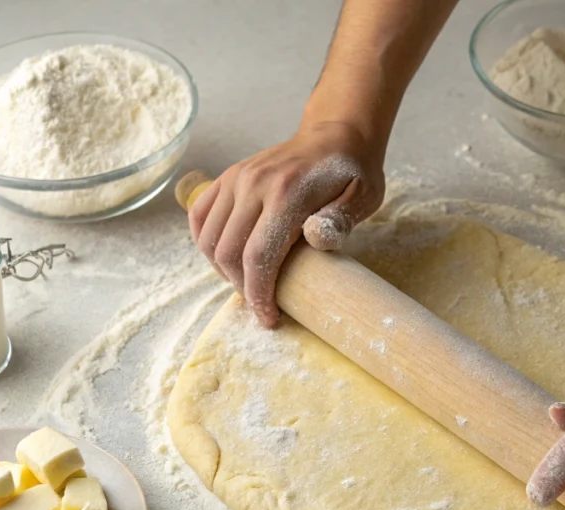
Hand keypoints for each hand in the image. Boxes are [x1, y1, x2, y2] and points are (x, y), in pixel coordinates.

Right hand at [188, 121, 384, 327]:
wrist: (335, 135)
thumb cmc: (353, 172)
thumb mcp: (363, 196)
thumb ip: (340, 219)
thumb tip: (317, 239)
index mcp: (287, 193)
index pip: (258, 256)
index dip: (259, 295)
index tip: (269, 319)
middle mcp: (254, 184)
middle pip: (228, 252)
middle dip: (242, 288)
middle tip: (263, 305)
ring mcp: (236, 179)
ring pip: (209, 239)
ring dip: (223, 271)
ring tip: (248, 284)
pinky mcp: (227, 178)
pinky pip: (200, 217)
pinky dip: (207, 244)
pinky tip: (226, 259)